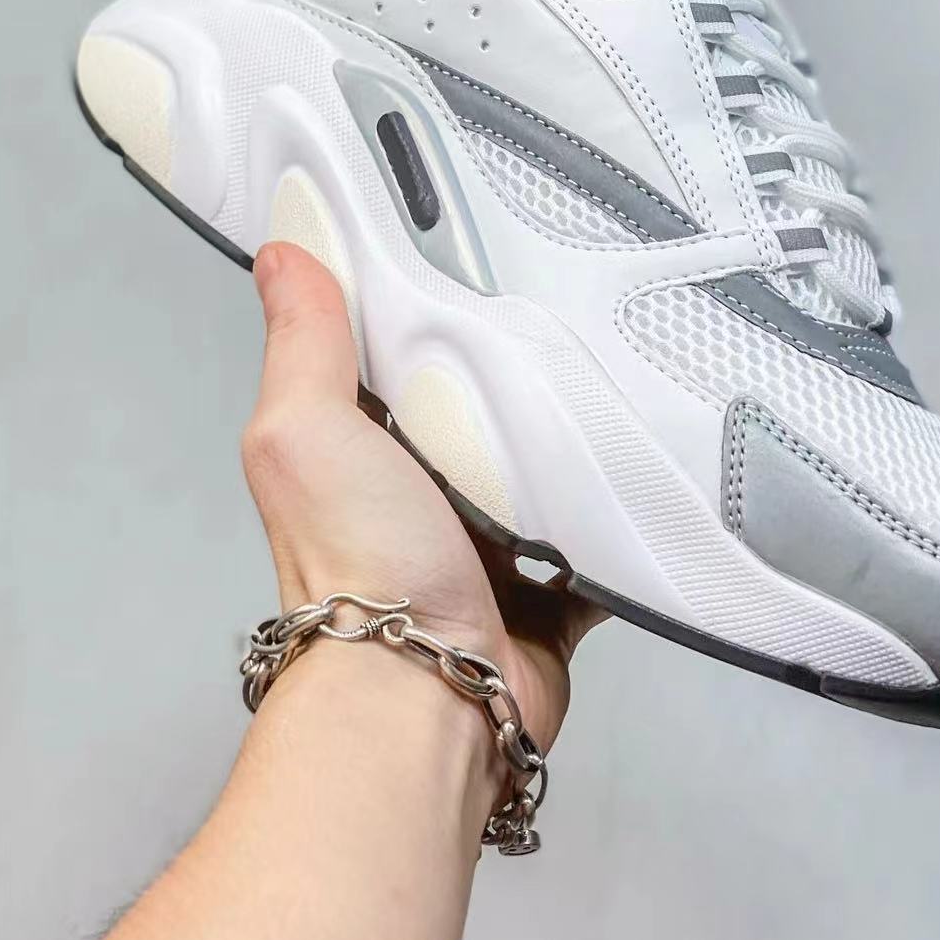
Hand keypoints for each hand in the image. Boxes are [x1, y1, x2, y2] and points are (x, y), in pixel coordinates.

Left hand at [241, 242, 604, 757]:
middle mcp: (425, 493)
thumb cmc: (360, 564)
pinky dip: (627, 507)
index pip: (400, 353)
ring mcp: (494, 542)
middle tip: (580, 302)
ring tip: (630, 365)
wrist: (430, 694)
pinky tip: (656, 456)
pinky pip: (606, 531)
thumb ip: (303, 345)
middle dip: (524, 368)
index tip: (481, 244)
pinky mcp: (557, 586)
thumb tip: (282, 254)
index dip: (432, 303)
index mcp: (364, 447)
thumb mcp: (306, 432)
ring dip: (581, 435)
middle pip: (486, 405)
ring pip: (552, 464)